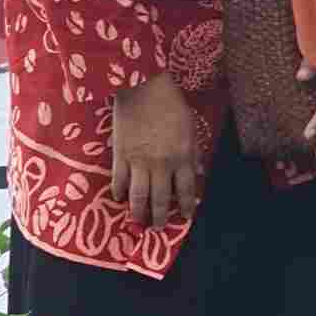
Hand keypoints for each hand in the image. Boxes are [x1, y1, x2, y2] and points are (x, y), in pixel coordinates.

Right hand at [109, 75, 202, 226]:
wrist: (143, 87)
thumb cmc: (171, 104)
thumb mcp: (191, 128)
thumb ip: (192, 153)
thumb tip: (196, 173)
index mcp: (183, 157)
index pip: (186, 191)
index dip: (186, 207)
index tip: (185, 216)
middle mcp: (162, 165)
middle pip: (161, 199)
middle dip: (161, 217)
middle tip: (158, 228)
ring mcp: (139, 162)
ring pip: (139, 197)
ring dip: (139, 213)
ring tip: (139, 222)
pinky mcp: (120, 155)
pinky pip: (119, 181)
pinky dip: (119, 193)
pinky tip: (120, 199)